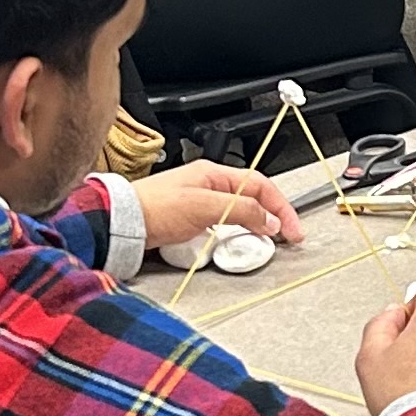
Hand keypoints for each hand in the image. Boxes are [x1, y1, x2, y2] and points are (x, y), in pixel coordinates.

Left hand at [130, 159, 301, 259]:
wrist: (123, 222)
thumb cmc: (155, 208)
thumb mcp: (205, 206)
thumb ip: (241, 210)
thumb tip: (269, 220)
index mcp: (215, 173)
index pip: (261, 185)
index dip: (280, 207)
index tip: (292, 229)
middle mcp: (209, 184)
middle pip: (253, 197)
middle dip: (273, 216)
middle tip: (286, 237)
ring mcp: (200, 202)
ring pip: (240, 211)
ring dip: (257, 225)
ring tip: (267, 241)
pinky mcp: (190, 220)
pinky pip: (224, 223)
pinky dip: (238, 232)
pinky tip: (239, 242)